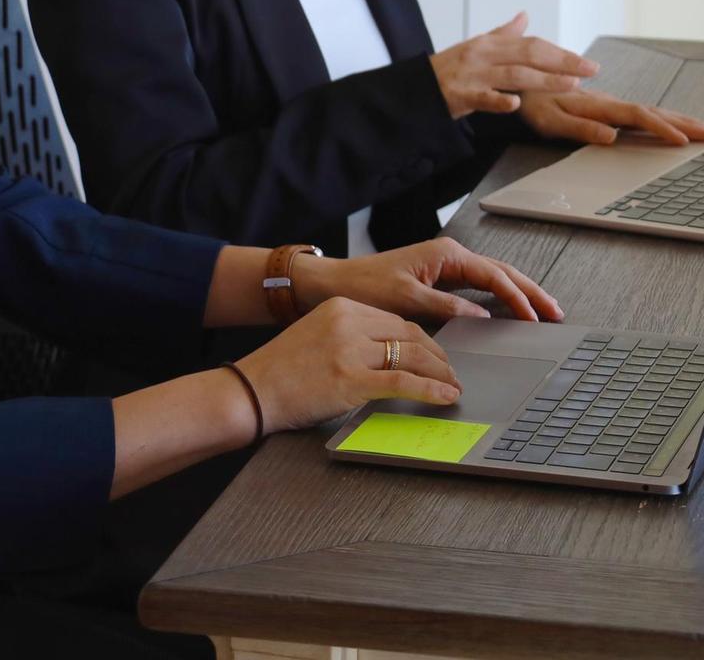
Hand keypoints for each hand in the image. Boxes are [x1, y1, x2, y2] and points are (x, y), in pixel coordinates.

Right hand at [234, 297, 460, 432]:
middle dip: (437, 356)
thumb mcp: (318, 337)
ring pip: (412, 356)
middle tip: (450, 373)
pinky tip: (444, 396)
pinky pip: (403, 382)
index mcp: (341, 307)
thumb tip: (390, 355)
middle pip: (410, 334)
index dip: (423, 340)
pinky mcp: (351, 379)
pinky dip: (430, 390)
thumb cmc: (280, 371)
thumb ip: (351, 337)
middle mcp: (348, 321)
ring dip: (439, 373)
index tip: (435, 355)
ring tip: (451, 387)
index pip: (395, 320)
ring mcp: (350, 350)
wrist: (251, 390)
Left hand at [293, 235, 562, 323]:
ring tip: (543, 311)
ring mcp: (445, 267)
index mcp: (446, 255)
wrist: (336, 284)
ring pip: (493, 278)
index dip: (518, 297)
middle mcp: (449, 257)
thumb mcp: (408, 300)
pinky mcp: (438, 279)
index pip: (494, 275)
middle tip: (556, 312)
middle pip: (502, 272)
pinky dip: (499, 298)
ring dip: (518, 294)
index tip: (536, 316)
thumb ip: (448, 308)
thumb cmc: (366, 287)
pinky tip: (511, 311)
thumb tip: (483, 317)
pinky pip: (478, 287)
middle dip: (530, 292)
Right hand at [429, 12, 597, 119]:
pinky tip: (515, 104)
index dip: (561, 53)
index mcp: (490, 44)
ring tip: (570, 84)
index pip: (532, 44)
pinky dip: (499, 100)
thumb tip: (524, 16)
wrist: (414, 87)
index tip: (586, 62)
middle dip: (563, 62)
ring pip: (513, 74)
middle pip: (529, 54)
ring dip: (543, 79)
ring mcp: (472, 75)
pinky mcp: (458, 95)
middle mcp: (483, 55)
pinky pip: (481, 97)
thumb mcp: (476, 47)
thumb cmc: (448, 69)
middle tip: (590, 70)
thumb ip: (503, 34)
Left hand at [516, 90, 703, 146]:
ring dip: (677, 119)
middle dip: (683, 123)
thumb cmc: (532, 104)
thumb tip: (612, 136)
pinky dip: (661, 119)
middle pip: (652, 112)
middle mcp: (608, 102)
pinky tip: (671, 124)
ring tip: (702, 128)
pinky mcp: (605, 106)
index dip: (662, 129)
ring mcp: (609, 103)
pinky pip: (639, 113)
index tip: (684, 141)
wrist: (521, 78)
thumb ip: (581, 128)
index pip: (637, 117)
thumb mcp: (550, 121)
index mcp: (599, 106)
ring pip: (649, 111)